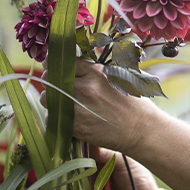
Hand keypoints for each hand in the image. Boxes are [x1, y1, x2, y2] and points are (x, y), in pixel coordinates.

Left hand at [40, 57, 162, 153]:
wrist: (142, 128)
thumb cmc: (134, 101)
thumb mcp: (120, 76)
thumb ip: (98, 68)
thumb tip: (80, 61)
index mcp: (96, 72)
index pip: (66, 61)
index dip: (56, 63)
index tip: (53, 65)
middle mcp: (85, 88)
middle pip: (51, 79)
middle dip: (50, 81)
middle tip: (55, 84)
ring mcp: (79, 108)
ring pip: (47, 99)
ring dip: (50, 99)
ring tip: (61, 102)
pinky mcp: (76, 126)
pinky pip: (52, 118)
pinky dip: (56, 117)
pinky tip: (68, 117)